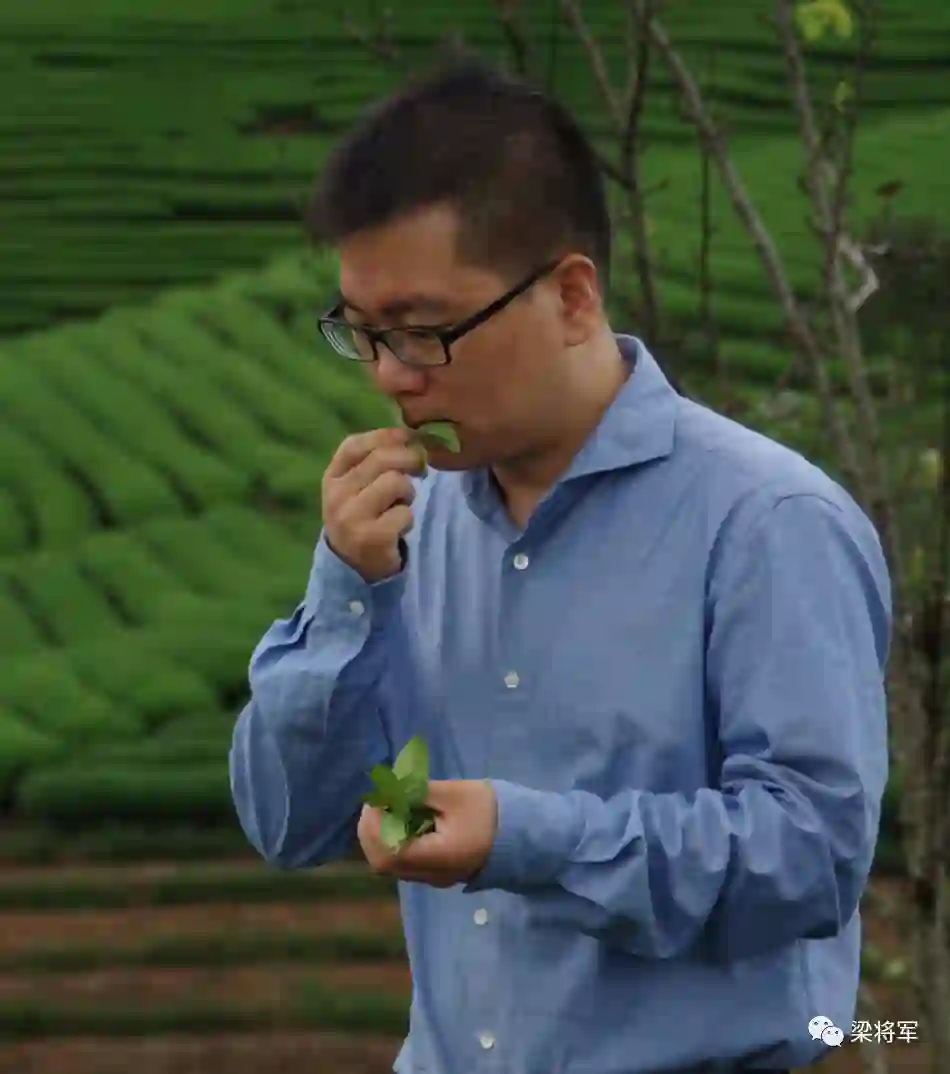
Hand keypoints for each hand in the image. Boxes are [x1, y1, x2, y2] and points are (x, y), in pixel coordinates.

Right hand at [322, 427, 425, 583]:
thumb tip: (408, 435)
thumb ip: (372, 462)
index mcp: (332, 477)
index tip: (409, 437)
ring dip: (408, 493)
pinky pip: (404, 513)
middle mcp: (337, 495)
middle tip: (420, 469)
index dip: (386, 435)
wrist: (351, 565)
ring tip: (402, 505)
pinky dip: (408, 519)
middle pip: (382, 458)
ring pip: (395, 482)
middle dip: (409, 459)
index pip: (355, 444)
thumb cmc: (360, 517)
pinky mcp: (371, 537)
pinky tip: (398, 527)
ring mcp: (352, 517)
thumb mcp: (354, 488)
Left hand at [358, 779, 497, 887]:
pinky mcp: (436, 872)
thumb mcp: (454, 793)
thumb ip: (417, 792)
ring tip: (389, 807)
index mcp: (437, 858)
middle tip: (377, 802)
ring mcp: (433, 878)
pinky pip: (404, 862)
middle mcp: (431, 875)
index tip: (377, 799)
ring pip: (391, 865)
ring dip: (381, 837)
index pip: (388, 853)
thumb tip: (386, 787)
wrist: (520, 835)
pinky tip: (403, 819)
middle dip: (372, 831)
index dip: (373, 827)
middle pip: (383, 864)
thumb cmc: (488, 811)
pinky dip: (394, 842)